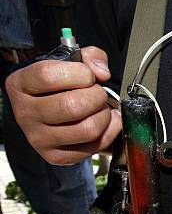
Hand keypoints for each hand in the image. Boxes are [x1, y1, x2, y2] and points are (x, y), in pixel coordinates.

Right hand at [5, 46, 121, 164]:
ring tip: (101, 109)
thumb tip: (102, 73)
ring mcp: (38, 138)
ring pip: (87, 129)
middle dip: (97, 96)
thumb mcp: (74, 63)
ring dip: (105, 116)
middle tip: (98, 94)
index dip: (79, 73)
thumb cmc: (64, 85)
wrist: (58, 111)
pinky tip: (104, 123)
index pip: (48, 76)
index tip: (88, 75)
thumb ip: (91, 57)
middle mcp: (25, 113)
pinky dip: (109, 132)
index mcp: (21, 84)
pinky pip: (94, 146)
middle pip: (72, 106)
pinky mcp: (55, 156)